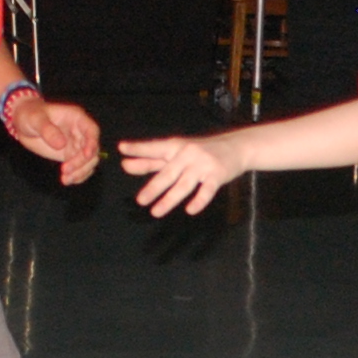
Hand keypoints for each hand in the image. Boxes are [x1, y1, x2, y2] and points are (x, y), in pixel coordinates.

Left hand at [5, 90, 100, 185]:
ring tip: (65, 179)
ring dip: (80, 172)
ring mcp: (76, 144)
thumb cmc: (30, 114)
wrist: (23, 123)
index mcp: (76, 118)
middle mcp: (80, 132)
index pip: (92, 130)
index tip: (87, 155)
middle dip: (82, 162)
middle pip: (92, 149)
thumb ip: (48, 130)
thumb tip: (61, 144)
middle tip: (65, 170)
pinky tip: (67, 180)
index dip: (92, 143)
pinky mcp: (70, 155)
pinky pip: (81, 167)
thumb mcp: (35, 119)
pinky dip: (78, 176)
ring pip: (89, 161)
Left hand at [119, 131, 244, 216]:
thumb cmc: (201, 151)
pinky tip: (190, 210)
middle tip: (140, 201)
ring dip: (169, 199)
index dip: (139, 149)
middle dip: (153, 187)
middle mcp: (188, 153)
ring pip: (183, 184)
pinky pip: (207, 190)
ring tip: (155, 212)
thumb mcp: (175, 153)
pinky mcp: (217, 175)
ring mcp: (203, 164)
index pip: (154, 148)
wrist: (236, 146)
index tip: (121, 148)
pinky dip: (199, 201)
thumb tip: (124, 165)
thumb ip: (150, 160)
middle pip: (168, 173)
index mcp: (175, 146)